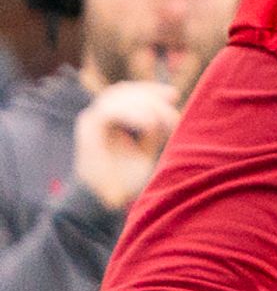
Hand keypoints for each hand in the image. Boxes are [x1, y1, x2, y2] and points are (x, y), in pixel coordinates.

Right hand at [68, 80, 180, 214]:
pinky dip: (131, 114)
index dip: (151, 90)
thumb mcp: (146, 150)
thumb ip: (153, 131)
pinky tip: (149, 123)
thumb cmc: (126, 180)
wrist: (105, 200)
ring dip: (145, 104)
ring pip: (117, 97)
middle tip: (173, 105)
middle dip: (151, 95)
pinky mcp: (88, 128)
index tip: (174, 94)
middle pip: (124, 91)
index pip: (129, 93)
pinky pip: (109, 112)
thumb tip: (169, 111)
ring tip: (164, 120)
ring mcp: (92, 120)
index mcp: (113, 119)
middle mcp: (100, 116)